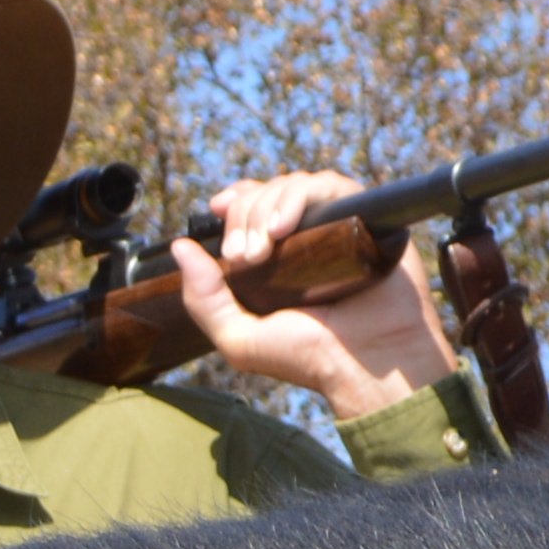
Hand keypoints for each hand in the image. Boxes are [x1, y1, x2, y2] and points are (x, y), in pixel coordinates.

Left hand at [173, 169, 457, 423]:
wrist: (367, 364)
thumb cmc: (309, 357)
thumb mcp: (238, 338)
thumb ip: (204, 299)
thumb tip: (180, 248)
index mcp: (277, 257)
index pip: (249, 208)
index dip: (233, 202)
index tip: (215, 211)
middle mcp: (306, 237)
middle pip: (265, 195)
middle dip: (244, 217)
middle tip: (244, 256)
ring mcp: (334, 225)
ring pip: (293, 185)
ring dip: (267, 206)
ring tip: (265, 245)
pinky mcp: (363, 216)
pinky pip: (328, 186)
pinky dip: (300, 196)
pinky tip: (286, 224)